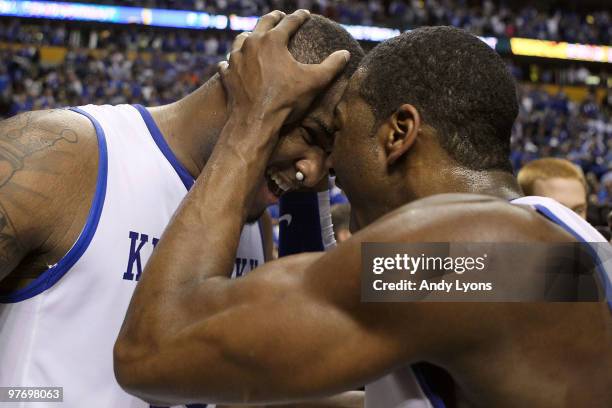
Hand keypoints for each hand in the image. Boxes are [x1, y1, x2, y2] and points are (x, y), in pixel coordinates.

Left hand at [219, 10, 349, 123]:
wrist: (255, 122)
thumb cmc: (286, 101)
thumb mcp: (314, 82)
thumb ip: (332, 66)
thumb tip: (345, 54)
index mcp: (273, 40)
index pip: (290, 22)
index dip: (300, 17)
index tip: (306, 14)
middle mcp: (251, 44)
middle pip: (263, 24)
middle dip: (274, 19)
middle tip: (280, 16)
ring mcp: (236, 59)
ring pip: (241, 39)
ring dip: (250, 36)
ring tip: (255, 37)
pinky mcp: (226, 75)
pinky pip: (227, 62)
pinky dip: (232, 61)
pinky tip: (234, 63)